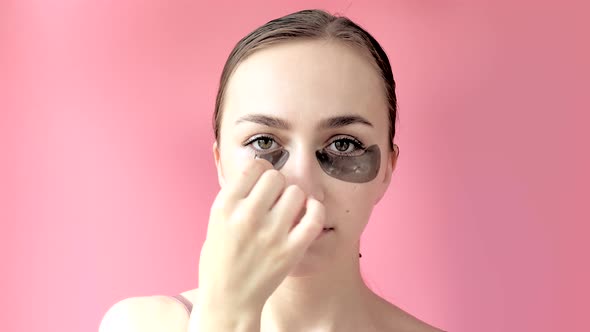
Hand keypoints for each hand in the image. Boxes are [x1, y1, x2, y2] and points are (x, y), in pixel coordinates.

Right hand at [197, 158, 325, 312]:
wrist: (228, 299)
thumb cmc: (221, 259)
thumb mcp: (216, 221)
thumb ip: (236, 195)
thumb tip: (260, 169)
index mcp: (225, 207)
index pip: (255, 167)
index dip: (262, 170)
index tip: (263, 180)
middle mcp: (247, 217)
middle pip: (276, 176)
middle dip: (277, 184)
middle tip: (275, 198)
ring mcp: (271, 234)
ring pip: (296, 192)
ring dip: (294, 198)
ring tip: (288, 210)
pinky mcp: (291, 250)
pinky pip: (314, 217)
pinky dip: (316, 210)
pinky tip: (309, 211)